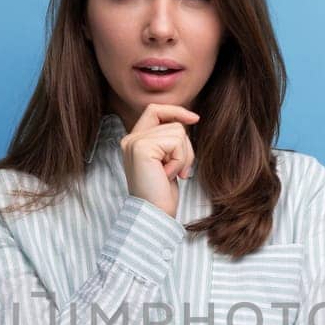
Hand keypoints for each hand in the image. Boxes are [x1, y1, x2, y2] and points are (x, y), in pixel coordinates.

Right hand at [122, 103, 198, 218]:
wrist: (154, 214)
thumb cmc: (161, 192)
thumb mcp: (167, 161)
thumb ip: (169, 140)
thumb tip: (186, 120)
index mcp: (134, 141)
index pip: (155, 110)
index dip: (176, 111)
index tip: (194, 119)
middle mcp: (130, 139)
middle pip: (173, 123)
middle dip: (185, 148)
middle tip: (179, 171)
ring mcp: (134, 142)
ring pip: (178, 132)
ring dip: (183, 156)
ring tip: (171, 174)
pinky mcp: (142, 148)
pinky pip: (176, 143)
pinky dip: (180, 161)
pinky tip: (168, 175)